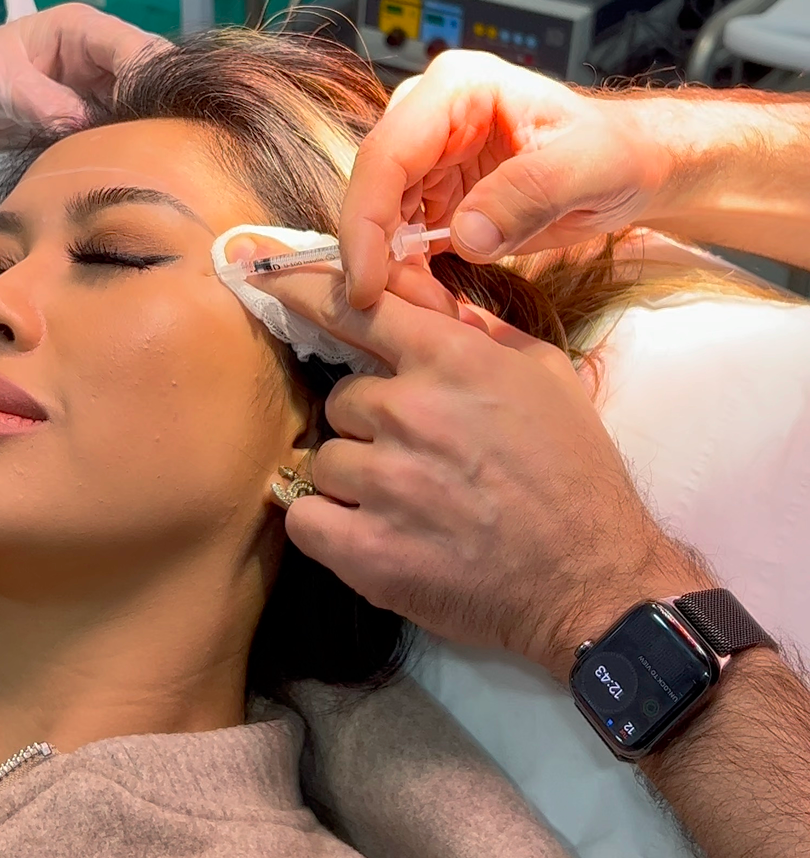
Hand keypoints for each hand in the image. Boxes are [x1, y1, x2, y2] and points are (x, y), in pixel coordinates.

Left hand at [0, 5, 167, 157]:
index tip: (147, 127)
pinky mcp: (90, 128)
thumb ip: (36, 99)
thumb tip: (83, 123)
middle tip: (159, 157)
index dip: (150, 84)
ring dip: (148, 141)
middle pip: (153, 83)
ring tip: (149, 173)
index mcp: (81, 30)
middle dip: (161, 115)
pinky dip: (129, 158)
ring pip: (145, 115)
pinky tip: (130, 179)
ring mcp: (97, 96)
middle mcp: (99, 60)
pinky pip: (123, 140)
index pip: (138, 49)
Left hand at [257, 267, 706, 677]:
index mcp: (453, 360)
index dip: (304, 292)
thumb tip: (426, 301)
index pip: (353, 306)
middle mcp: (411, 412)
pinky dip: (329, 528)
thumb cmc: (576, 475)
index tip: (266, 278)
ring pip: (325, 460)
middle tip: (419, 459)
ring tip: (410, 505)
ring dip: (355, 481)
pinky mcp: (368, 551)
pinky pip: (305, 518)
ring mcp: (386, 482)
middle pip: (340, 399)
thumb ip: (480, 332)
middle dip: (370, 426)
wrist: (591, 579)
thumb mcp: (546, 376)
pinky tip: (371, 535)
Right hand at [342, 50, 673, 306]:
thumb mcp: (591, 168)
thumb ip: (531, 194)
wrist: (635, 166)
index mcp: (458, 89)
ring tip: (436, 309)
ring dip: (395, 272)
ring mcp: (430, 157)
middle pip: (373, 191)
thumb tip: (464, 236)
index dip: (366, 221)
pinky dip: (410, 276)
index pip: (387, 154)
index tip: (366, 284)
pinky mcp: (436, 194)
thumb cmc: (619, 152)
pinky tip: (437, 301)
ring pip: (381, 222)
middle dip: (379, 257)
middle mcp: (431, 118)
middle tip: (411, 310)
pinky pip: (402, 240)